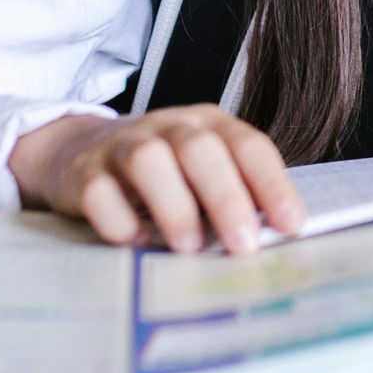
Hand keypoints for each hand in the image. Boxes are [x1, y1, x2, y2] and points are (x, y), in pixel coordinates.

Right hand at [10, 106, 304, 255]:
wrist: (80, 151)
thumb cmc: (163, 171)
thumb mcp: (202, 173)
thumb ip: (235, 194)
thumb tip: (275, 237)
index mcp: (208, 124)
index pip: (248, 146)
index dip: (273, 184)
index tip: (291, 225)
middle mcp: (168, 127)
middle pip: (200, 149)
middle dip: (226, 198)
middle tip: (244, 246)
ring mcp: (122, 145)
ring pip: (148, 160)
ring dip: (173, 206)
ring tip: (188, 248)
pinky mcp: (84, 173)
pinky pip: (98, 192)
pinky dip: (118, 221)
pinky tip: (135, 242)